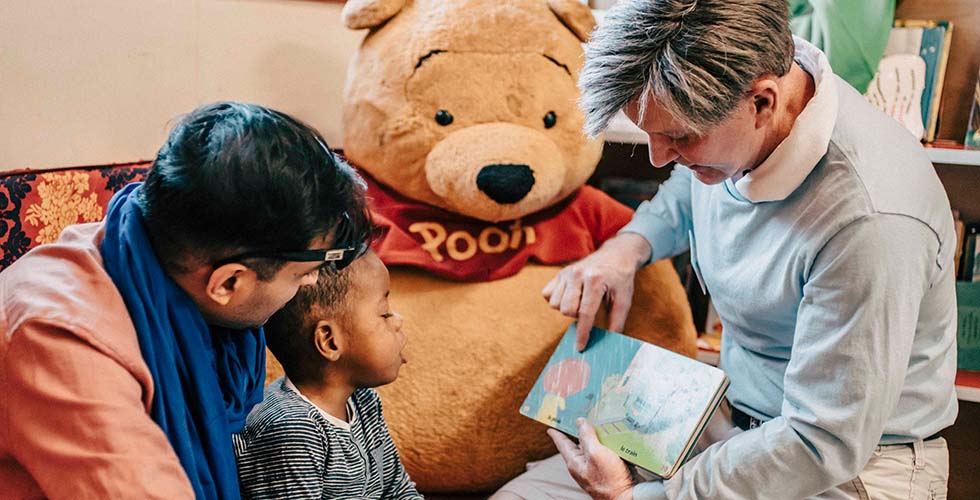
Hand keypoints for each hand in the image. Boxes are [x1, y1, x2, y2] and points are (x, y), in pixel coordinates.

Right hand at [542, 233, 650, 350]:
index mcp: (595, 280)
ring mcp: (566, 272)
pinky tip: (570, 297)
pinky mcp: (559, 273)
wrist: (616, 255)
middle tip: (588, 309)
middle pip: (566, 310)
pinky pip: (547, 295)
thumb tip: (609, 342)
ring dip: (567, 308)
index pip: (585, 313)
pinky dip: (557, 300)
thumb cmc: (621, 279)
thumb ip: (617, 321)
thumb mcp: (625, 299)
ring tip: (580, 302)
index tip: (580, 347)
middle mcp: (577, 274)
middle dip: (576, 316)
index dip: (582, 333)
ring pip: (555, 304)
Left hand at [549, 418, 633, 499]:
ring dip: (592, 440)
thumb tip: (580, 422)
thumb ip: (587, 437)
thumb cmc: (609, 481)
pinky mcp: (607, 472)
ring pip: (591, 450)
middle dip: (576, 434)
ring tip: (594, 428)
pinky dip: (604, 447)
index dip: (556, 434)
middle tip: (575, 423)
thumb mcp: (596, 453)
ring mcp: (594, 470)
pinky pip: (602, 455)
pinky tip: (611, 442)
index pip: (562, 444)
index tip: (550, 429)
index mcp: (575, 462)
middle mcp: (583, 467)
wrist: (626, 498)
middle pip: (576, 446)